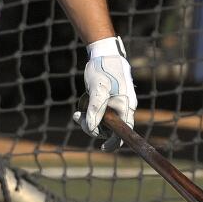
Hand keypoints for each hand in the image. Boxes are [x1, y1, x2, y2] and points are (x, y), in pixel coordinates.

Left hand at [73, 36, 136, 150]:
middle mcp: (122, 108)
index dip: (114, 142)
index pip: (124, 132)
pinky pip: (97, 113)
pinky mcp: (107, 101)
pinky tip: (81, 105)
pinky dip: (88, 112)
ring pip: (101, 122)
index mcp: (125, 107)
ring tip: (77, 113)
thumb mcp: (98, 89)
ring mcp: (115, 105)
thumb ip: (95, 109)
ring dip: (87, 120)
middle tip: (77, 117)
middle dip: (92, 127)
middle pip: (109, 129)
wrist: (103, 53)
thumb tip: (91, 127)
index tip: (104, 147)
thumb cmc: (103, 69)